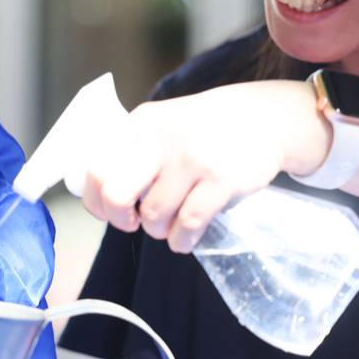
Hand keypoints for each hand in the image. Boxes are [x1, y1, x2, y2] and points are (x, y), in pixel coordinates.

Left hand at [80, 81, 326, 252]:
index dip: (96, 200)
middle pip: (115, 194)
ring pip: (153, 216)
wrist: (263, 117)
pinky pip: (187, 225)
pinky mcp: (221, 179)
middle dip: (119, 219)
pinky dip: (182, 241)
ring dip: (158, 231)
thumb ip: (130, 151)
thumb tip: (97, 196)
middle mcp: (161, 138)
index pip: (96, 168)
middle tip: (133, 223)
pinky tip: (185, 238)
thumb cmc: (204, 129)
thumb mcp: (161, 124)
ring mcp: (192, 159)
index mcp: (140, 124)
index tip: (109, 211)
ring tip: (171, 225)